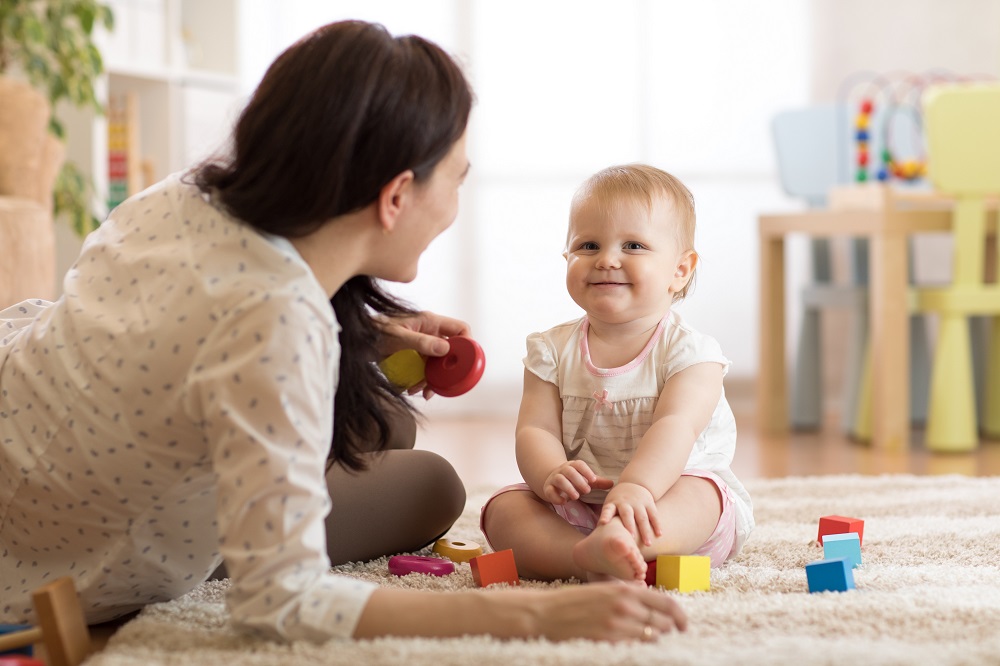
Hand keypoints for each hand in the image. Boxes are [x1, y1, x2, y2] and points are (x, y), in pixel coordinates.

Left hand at [377, 311, 469, 397]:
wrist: (356, 338)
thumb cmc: (373, 331)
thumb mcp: (398, 338)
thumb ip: (422, 342)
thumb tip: (446, 349)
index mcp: (430, 321)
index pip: (460, 329)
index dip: (467, 343)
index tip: (464, 361)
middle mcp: (429, 332)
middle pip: (450, 351)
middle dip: (446, 369)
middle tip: (440, 384)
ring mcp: (422, 344)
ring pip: (437, 364)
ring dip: (432, 378)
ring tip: (420, 390)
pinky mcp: (413, 355)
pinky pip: (424, 369)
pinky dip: (421, 380)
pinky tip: (412, 388)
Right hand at [530, 584, 686, 641]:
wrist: (546, 613)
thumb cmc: (574, 602)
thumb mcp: (604, 589)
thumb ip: (627, 593)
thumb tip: (649, 597)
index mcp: (625, 590)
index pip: (666, 602)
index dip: (680, 616)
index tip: (683, 625)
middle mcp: (625, 606)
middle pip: (663, 622)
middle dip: (668, 629)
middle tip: (666, 635)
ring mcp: (618, 624)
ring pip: (652, 636)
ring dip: (654, 639)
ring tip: (649, 639)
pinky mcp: (609, 640)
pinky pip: (636, 646)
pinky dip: (640, 646)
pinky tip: (634, 644)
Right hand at [541, 460, 613, 504]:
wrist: (553, 480)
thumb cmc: (573, 480)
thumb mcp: (585, 480)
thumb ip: (598, 482)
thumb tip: (612, 483)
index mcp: (573, 466)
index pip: (579, 464)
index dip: (586, 471)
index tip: (594, 480)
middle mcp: (562, 470)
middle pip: (569, 471)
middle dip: (578, 480)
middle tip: (587, 491)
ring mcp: (554, 479)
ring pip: (559, 479)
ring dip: (568, 488)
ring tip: (576, 497)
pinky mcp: (547, 488)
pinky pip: (549, 491)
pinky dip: (556, 497)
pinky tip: (564, 502)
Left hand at [599, 482, 661, 546]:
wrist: (635, 483)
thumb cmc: (619, 500)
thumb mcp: (610, 504)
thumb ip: (606, 517)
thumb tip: (597, 535)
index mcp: (613, 503)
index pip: (608, 509)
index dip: (605, 515)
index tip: (603, 523)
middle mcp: (625, 503)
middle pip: (627, 515)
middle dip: (629, 526)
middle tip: (631, 538)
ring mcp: (638, 503)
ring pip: (642, 517)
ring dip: (645, 530)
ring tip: (648, 544)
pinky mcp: (649, 503)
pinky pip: (653, 515)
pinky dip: (657, 525)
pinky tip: (659, 535)